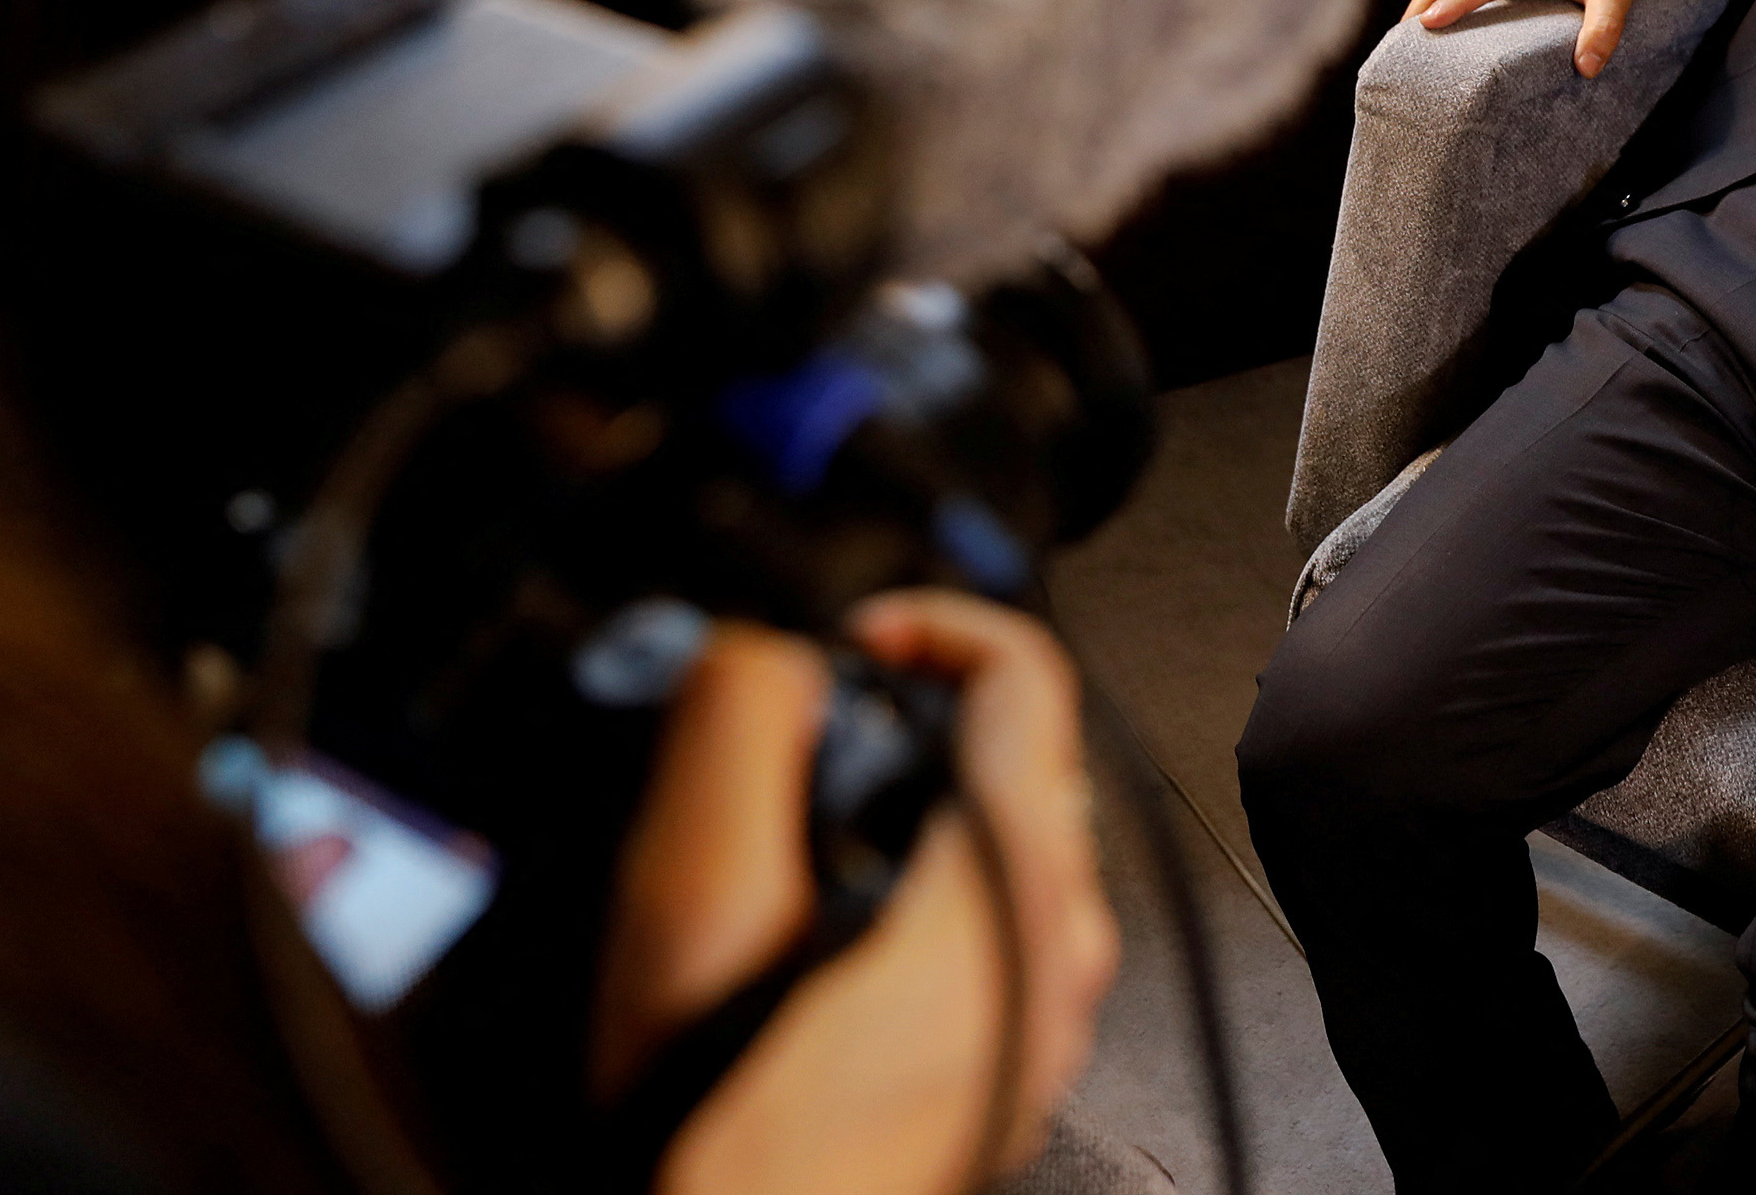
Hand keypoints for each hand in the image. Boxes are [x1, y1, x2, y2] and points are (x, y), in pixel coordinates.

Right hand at [601, 594, 1116, 1194]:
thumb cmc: (728, 1135)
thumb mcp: (696, 903)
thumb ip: (735, 740)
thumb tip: (768, 651)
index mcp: (1009, 889)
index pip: (1029, 672)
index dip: (931, 620)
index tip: (850, 641)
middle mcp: (1058, 952)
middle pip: (1022, 751)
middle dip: (911, 714)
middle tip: (808, 737)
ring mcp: (1045, 1014)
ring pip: (1007, 837)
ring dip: (910, 800)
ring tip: (800, 831)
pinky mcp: (1012, 1057)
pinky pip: (991, 920)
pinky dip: (918, 880)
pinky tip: (823, 924)